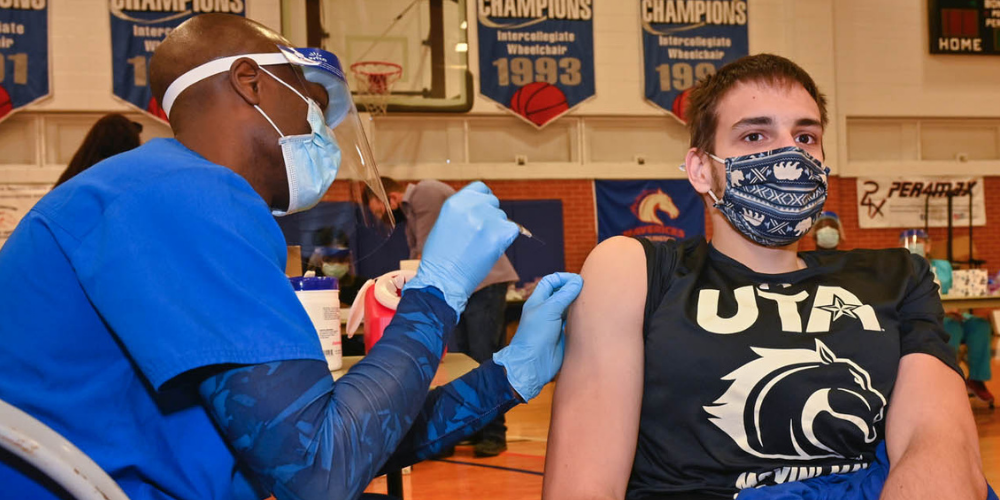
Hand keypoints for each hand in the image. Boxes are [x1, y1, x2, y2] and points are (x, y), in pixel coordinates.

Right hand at [404, 182, 518, 315]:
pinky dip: (506, 239)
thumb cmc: (440, 257)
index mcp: (455, 202)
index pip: (481, 188)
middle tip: (480, 235)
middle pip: (493, 202)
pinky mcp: (499, 235)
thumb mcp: (444, 223)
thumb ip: (462, 211)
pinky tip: (491, 249)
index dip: (484, 199)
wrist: (443, 280)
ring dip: (497, 230)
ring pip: (503, 218)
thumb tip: (480, 207)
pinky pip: (513, 230)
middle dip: (490, 216)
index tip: (484, 210)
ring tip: (480, 246)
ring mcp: (486, 220)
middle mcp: (471, 207)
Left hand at [494, 272, 583, 400]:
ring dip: (578, 304)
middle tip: (588, 289)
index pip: (550, 282)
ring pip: (568, 307)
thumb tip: (578, 281)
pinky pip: (573, 322)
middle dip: (573, 289)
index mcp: (538, 301)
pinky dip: (580, 317)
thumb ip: (564, 295)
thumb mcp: (549, 310)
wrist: (533, 364)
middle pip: (561, 293)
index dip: (563, 278)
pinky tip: (589, 316)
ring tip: (591, 301)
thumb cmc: (535, 335)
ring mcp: (554, 323)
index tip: (577, 280)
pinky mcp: (563, 335)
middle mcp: (546, 310)